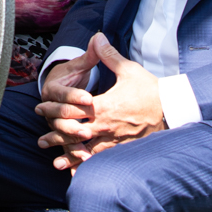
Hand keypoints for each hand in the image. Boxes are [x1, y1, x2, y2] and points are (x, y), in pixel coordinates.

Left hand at [36, 33, 164, 171]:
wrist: (171, 109)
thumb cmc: (149, 89)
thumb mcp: (128, 69)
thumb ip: (108, 55)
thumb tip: (97, 36)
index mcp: (103, 105)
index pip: (72, 109)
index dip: (54, 109)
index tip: (39, 109)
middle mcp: (106, 125)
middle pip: (75, 133)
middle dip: (56, 135)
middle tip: (40, 140)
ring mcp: (114, 140)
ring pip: (87, 150)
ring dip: (70, 156)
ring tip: (55, 163)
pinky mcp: (123, 148)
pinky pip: (102, 160)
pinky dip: (90, 167)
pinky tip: (82, 175)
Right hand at [36, 43, 100, 169]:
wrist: (59, 89)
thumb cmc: (73, 75)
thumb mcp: (80, 65)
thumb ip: (91, 54)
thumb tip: (99, 36)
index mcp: (52, 88)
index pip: (62, 93)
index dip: (74, 95)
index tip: (88, 98)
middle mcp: (49, 107)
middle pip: (59, 116)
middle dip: (72, 122)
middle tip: (87, 127)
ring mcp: (54, 122)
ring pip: (61, 133)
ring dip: (71, 141)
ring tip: (85, 148)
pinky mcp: (61, 135)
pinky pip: (66, 146)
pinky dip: (72, 155)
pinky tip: (83, 162)